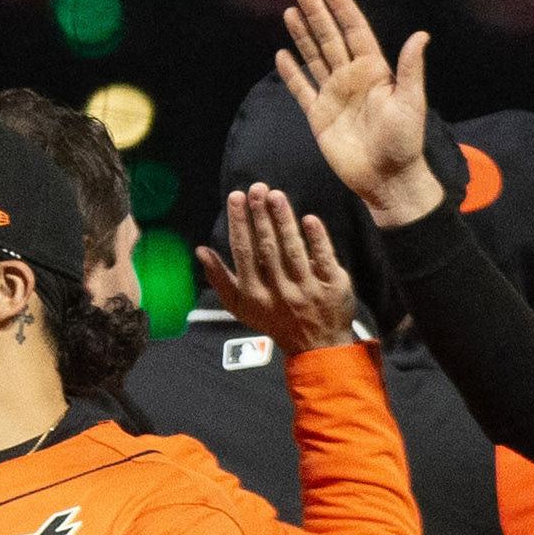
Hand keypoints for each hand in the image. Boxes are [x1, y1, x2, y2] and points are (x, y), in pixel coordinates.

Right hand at [198, 183, 360, 353]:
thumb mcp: (241, 306)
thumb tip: (200, 250)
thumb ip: (220, 279)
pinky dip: (317, 238)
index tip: (235, 197)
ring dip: (284, 220)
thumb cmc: (274, 321)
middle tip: (256, 188)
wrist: (317, 346)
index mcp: (255, 295)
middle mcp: (280, 292)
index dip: (239, 223)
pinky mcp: (333, 286)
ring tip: (276, 195)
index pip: (244, 252)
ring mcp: (308, 288)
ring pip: (293, 249)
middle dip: (260, 216)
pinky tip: (309, 218)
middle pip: (268, 248)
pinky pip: (324, 258)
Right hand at [272, 0, 441, 223]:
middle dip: (317, 14)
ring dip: (303, 35)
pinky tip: (283, 55)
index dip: (343, 9)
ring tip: (290, 12)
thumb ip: (411, 69)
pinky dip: (292, 74)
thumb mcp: (411, 103)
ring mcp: (335, 96)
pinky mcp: (320, 116)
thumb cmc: (405, 142)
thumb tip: (421, 35)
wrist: (387, 179)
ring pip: (315, 58)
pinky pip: (302, 90)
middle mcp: (353, 78)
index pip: (356, 32)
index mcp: (375, 71)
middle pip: (330, 39)